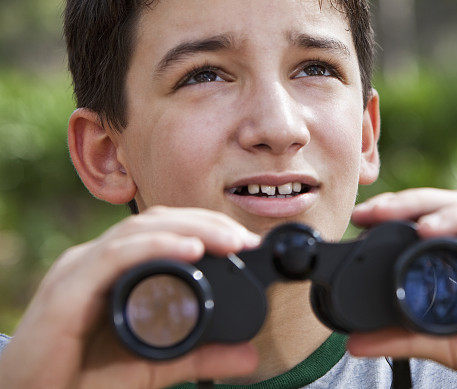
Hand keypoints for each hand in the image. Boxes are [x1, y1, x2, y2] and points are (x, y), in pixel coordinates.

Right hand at [0, 206, 262, 388]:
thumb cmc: (81, 381)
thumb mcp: (154, 366)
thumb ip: (201, 358)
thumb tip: (252, 359)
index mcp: (115, 269)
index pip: (165, 229)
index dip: (207, 227)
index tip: (247, 241)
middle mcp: (97, 260)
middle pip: (157, 221)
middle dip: (206, 223)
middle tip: (245, 239)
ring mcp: (80, 269)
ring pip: (140, 229)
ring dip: (190, 229)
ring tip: (229, 241)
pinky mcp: (67, 289)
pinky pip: (115, 255)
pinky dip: (157, 247)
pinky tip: (191, 250)